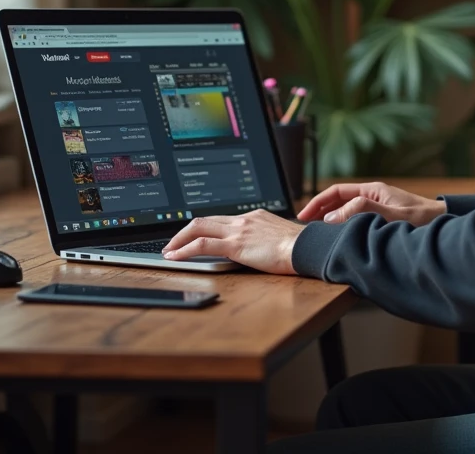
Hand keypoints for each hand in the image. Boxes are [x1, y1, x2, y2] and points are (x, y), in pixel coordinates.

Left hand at [161, 211, 302, 274]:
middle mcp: (243, 220)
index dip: (204, 227)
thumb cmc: (299, 247)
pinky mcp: (235, 245)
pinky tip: (175, 257)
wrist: (306, 247)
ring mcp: (238, 230)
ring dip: (179, 240)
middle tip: (173, 243)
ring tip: (168, 251)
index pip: (221, 219)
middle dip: (184, 231)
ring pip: (198, 228)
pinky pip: (202, 245)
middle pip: (205, 220)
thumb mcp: (279, 236)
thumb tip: (262, 248)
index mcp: (254, 217)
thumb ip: (266, 238)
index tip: (194, 235)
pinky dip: (184, 250)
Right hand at [297, 181, 445, 225]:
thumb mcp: (393, 215)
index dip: (317, 203)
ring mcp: (378, 208)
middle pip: (338, 201)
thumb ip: (364, 212)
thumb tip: (333, 217)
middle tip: (304, 227)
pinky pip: (356, 221)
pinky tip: (340, 240)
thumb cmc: (424, 220)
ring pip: (346, 212)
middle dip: (320, 212)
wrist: (444, 225)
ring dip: (330, 221)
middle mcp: (374, 197)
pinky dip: (344, 228)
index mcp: (373, 191)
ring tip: (317, 235)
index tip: (302, 216)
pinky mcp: (382, 220)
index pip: (336, 192)